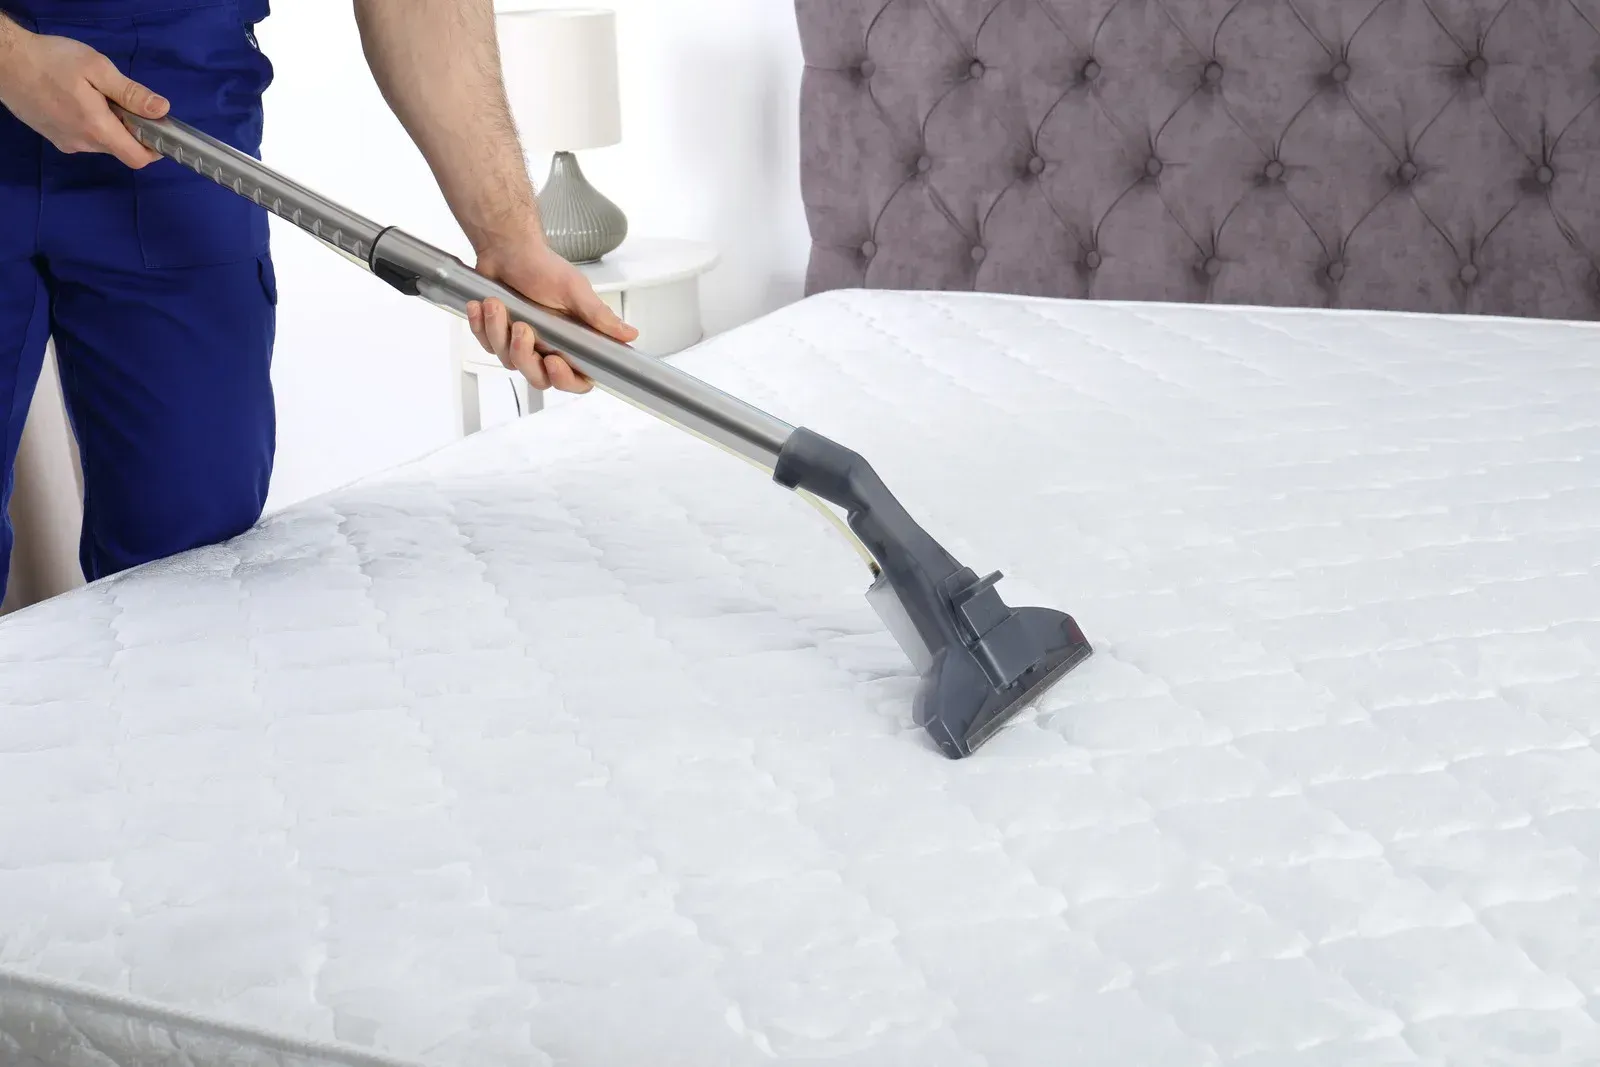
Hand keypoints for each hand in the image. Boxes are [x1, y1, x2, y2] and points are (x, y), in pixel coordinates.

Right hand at [0, 22, 168, 167]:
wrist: (3, 61)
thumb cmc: (50, 60)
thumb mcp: (97, 69)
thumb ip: (131, 93)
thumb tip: (162, 110)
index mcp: (97, 129)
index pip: (137, 158)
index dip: (154, 149)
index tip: (158, 130)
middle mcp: (82, 144)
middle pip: (120, 149)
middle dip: (130, 130)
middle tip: (122, 100)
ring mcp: (65, 142)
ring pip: (101, 142)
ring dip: (109, 125)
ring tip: (96, 95)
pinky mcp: (53, 136)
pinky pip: (83, 137)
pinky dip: (90, 124)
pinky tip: (78, 100)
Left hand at [467, 238, 638, 395]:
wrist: (508, 248)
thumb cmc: (543, 267)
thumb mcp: (575, 291)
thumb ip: (598, 317)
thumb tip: (629, 334)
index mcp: (571, 342)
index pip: (576, 379)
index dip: (566, 379)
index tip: (555, 361)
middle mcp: (547, 348)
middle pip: (538, 378)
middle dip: (525, 356)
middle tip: (522, 328)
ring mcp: (520, 344)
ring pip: (508, 361)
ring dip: (499, 332)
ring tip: (496, 304)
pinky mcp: (496, 336)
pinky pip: (486, 344)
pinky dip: (481, 325)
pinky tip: (481, 306)